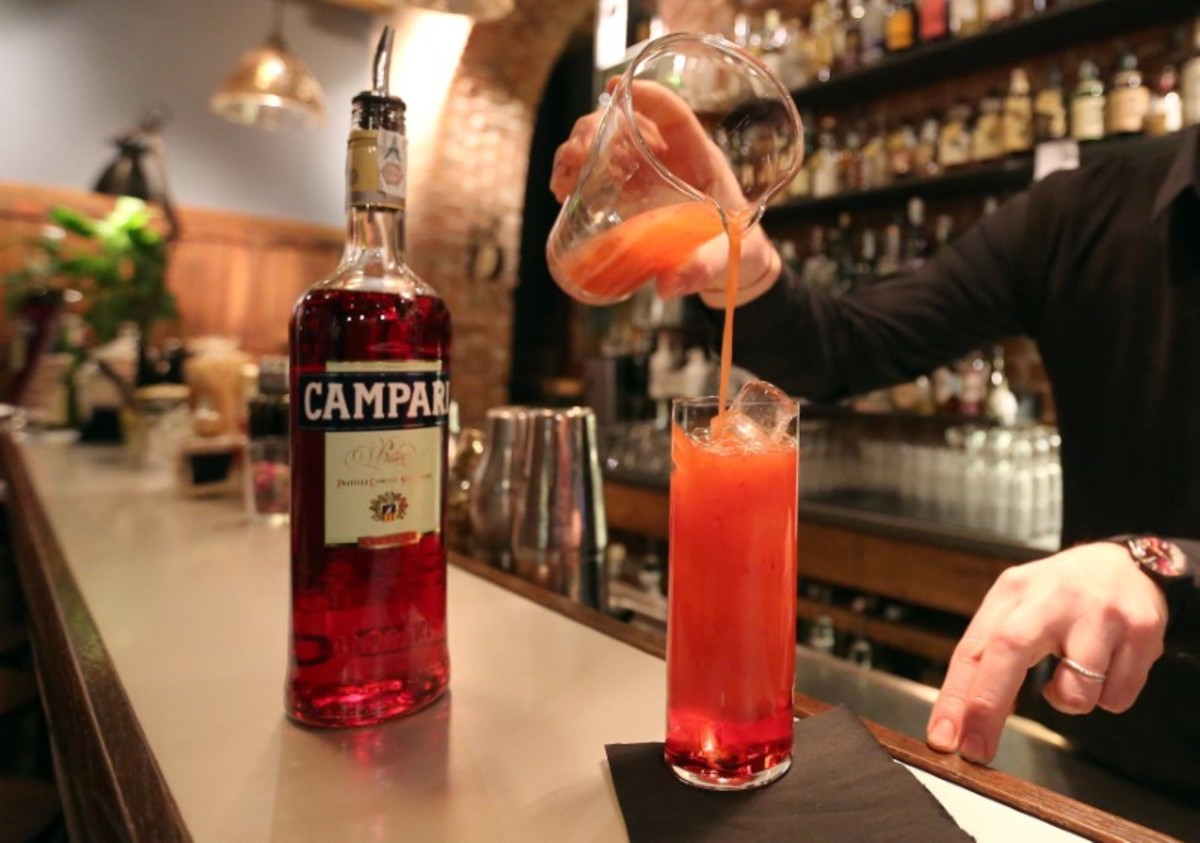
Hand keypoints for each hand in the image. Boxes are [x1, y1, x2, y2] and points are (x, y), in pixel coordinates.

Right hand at [549, 78, 782, 304]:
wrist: (731, 265)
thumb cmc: (736, 251)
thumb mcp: (722, 259)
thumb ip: (699, 270)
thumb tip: (666, 285)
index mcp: (698, 158)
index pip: (673, 114)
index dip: (646, 95)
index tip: (613, 88)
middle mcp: (669, 157)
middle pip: (627, 122)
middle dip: (593, 130)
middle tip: (575, 159)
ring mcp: (646, 173)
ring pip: (606, 143)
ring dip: (576, 152)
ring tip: (562, 181)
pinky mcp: (629, 192)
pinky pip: (599, 171)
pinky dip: (576, 175)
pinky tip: (563, 192)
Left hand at [926, 542, 1167, 764]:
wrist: (1127, 564)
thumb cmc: (1061, 595)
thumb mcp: (1018, 606)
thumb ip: (991, 654)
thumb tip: (966, 718)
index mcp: (1012, 591)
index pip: (972, 648)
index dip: (954, 697)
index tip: (942, 737)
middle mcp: (1052, 597)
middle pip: (1008, 651)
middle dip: (987, 708)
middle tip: (976, 750)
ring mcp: (1099, 613)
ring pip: (1075, 692)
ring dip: (1068, 701)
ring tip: (1074, 673)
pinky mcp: (1140, 631)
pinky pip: (1116, 697)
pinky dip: (1108, 696)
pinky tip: (1107, 666)